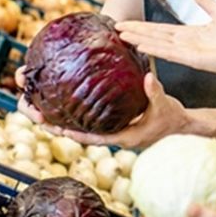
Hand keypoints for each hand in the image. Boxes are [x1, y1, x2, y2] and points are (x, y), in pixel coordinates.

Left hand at [16, 72, 189, 148]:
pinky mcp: (113, 125)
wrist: (178, 125)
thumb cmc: (171, 118)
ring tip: (39, 110)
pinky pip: (89, 122)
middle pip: (79, 135)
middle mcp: (113, 136)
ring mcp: (111, 131)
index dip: (73, 134)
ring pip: (80, 129)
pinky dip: (74, 116)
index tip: (55, 127)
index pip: (93, 139)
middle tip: (36, 116)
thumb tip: (147, 77)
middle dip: (57, 127)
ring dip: (61, 122)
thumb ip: (154, 92)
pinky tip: (63, 105)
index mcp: (123, 137)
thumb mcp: (164, 104)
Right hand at [116, 0, 215, 82]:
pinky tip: (141, 46)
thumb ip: (205, 1)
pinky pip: (169, 53)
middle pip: (154, 36)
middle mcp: (184, 44)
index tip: (128, 22)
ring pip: (157, 44)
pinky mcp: (192, 59)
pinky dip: (155, 49)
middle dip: (136, 31)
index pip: (160, 29)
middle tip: (117, 27)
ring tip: (123, 35)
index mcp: (189, 35)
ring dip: (140, 39)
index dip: (143, 26)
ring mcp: (186, 53)